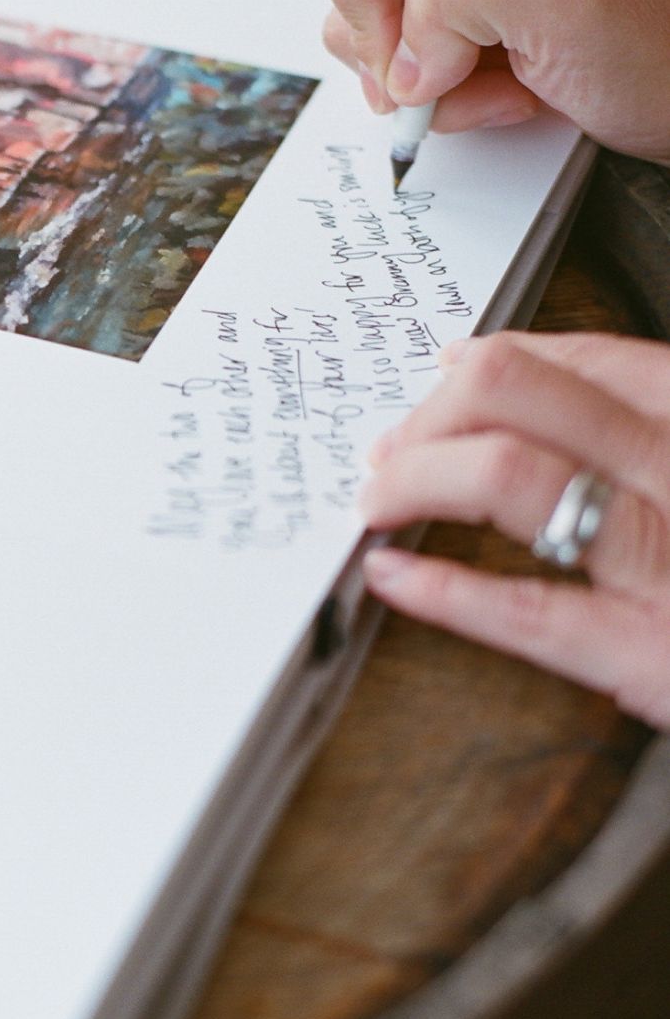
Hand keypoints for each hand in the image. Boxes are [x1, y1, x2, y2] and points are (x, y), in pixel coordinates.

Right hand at [301, 0, 669, 162]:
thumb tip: (399, 59)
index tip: (416, 53)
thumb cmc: (660, 44)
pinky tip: (507, 95)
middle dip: (399, 52)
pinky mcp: (454, 35)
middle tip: (465, 72)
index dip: (365, 2)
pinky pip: (400, 78)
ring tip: (502, 84)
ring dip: (428, 88)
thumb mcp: (569, 7)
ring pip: (366, 41)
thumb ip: (463, 4)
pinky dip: (445, 105)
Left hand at [358, 330, 669, 725]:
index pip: (590, 358)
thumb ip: (662, 441)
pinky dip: (444, 591)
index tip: (446, 380)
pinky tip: (393, 578)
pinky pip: (530, 613)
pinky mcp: (656, 660)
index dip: (496, 365)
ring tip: (378, 500)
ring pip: (511, 476)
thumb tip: (556, 403)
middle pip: (523, 394)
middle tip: (391, 449)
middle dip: (435, 411)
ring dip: (418, 478)